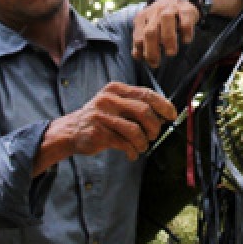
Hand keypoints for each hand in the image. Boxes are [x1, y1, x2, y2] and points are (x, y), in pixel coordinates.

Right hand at [36, 82, 177, 171]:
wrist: (70, 131)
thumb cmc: (99, 118)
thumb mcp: (114, 103)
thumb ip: (135, 105)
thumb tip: (164, 114)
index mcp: (116, 89)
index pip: (146, 94)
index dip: (163, 105)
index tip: (172, 115)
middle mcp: (109, 100)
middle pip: (143, 111)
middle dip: (155, 126)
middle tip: (154, 135)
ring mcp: (102, 116)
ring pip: (135, 130)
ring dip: (144, 142)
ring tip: (141, 146)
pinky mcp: (99, 133)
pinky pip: (125, 143)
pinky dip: (133, 151)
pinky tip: (131, 153)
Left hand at [132, 0, 200, 67]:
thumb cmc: (161, 19)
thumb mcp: (148, 26)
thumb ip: (141, 40)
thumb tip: (138, 56)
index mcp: (142, 17)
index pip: (138, 38)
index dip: (142, 52)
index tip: (151, 62)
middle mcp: (155, 11)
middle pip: (150, 32)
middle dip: (152, 51)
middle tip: (157, 63)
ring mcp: (170, 9)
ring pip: (166, 22)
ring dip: (168, 40)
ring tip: (171, 53)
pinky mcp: (186, 10)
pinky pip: (185, 23)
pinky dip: (185, 34)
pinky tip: (185, 41)